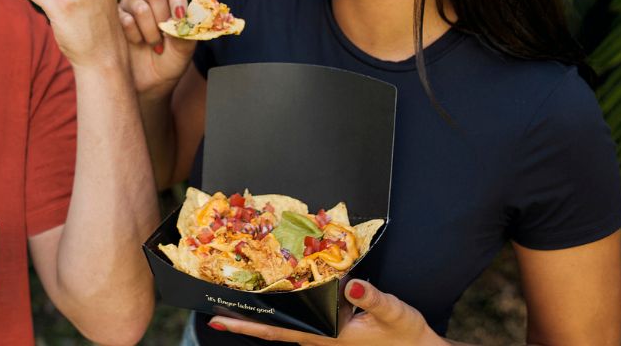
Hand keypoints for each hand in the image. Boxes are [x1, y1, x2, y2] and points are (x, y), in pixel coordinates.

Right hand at [118, 0, 196, 97]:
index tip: (179, 18)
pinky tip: (137, 43)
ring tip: (153, 44)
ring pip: (139, 6)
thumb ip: (186, 33)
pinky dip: (134, 35)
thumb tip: (183, 19)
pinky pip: (124, 19)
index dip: (177, 0)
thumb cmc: (170, 61)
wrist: (149, 82)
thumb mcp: (184, 50)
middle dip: (161, 16)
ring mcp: (130, 5)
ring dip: (149, 30)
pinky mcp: (115, 17)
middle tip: (164, 36)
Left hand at [207, 280, 446, 345]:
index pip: (279, 332)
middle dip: (245, 320)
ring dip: (262, 315)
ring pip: (286, 326)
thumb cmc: (406, 333)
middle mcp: (320, 339)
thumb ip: (373, 297)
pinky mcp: (334, 331)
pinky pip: (301, 321)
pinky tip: (278, 298)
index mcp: (327, 336)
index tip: (220, 320)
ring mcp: (326, 337)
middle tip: (214, 310)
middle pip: (275, 330)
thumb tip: (353, 282)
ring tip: (236, 301)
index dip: (250, 325)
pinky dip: (285, 311)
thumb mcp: (393, 312)